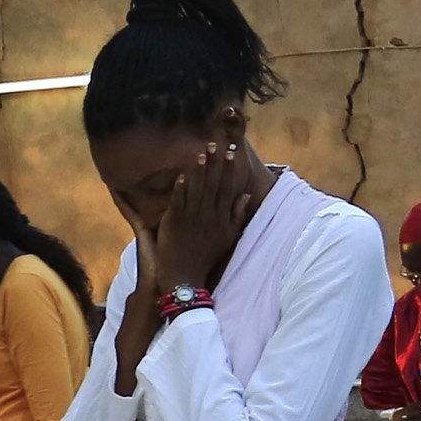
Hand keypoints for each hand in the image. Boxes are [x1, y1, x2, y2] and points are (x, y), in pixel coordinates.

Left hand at [164, 137, 262, 290]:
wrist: (186, 277)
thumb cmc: (207, 257)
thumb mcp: (228, 237)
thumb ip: (237, 214)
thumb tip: (245, 194)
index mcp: (221, 217)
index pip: (227, 188)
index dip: (229, 169)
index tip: (230, 153)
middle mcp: (209, 216)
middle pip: (213, 185)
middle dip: (214, 163)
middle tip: (215, 143)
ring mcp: (192, 220)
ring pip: (197, 191)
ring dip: (199, 171)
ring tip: (201, 153)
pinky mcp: (175, 225)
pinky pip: (178, 204)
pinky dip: (180, 190)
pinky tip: (181, 176)